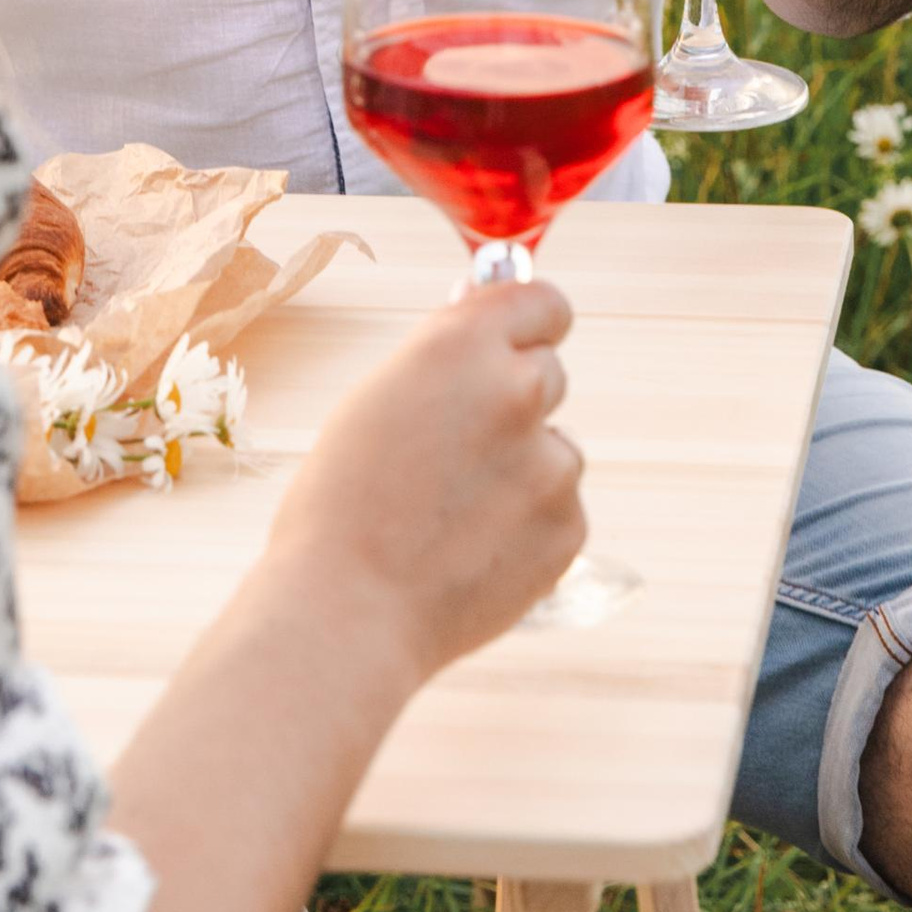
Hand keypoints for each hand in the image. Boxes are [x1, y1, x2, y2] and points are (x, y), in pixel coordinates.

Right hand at [265, 279, 584, 677]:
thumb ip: (446, 363)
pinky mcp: (568, 528)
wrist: (348, 610)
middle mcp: (517, 390)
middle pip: (547, 373)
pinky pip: (558, 510)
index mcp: (461, 344)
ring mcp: (551, 463)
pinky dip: (528, 527)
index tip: (518, 342)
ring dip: (523, 470)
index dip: (528, 324)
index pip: (541, 302)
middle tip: (461, 448)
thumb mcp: (381, 397)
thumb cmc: (343, 502)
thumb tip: (491, 340)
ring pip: (555, 449)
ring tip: (454, 515)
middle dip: (515, 401)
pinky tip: (472, 552)